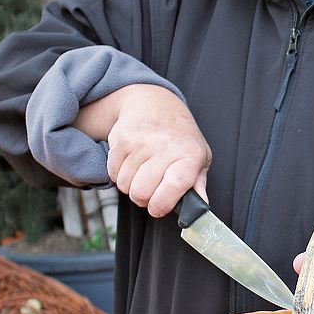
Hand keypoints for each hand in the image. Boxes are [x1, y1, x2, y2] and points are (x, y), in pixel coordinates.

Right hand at [74, 84, 210, 215]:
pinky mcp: (121, 139)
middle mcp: (165, 146)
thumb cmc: (180, 137)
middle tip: (149, 190)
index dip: (162, 205)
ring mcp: (141, 141)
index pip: (175, 185)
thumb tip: (200, 209)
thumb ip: (198, 186)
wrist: (155, 104)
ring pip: (125, 185)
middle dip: (143, 199)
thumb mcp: (199, 158)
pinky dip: (119, 174)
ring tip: (141, 173)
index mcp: (189, 155)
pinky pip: (113, 172)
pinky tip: (131, 162)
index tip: (158, 208)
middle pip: (142, 192)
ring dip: (130, 186)